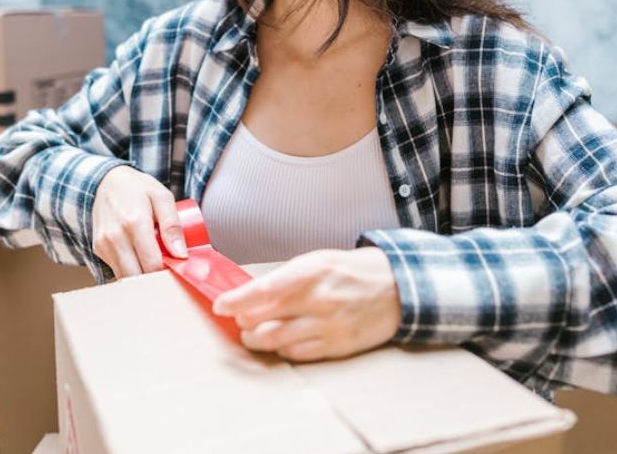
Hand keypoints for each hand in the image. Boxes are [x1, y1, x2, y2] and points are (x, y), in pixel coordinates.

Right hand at [91, 165, 187, 277]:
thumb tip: (180, 255)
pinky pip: (116, 269)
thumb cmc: (137, 188)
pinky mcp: (98, 248)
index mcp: (134, 222)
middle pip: (138, 276)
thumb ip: (172, 225)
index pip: (152, 264)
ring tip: (153, 260)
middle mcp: (115, 236)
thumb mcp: (162, 197)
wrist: (106, 181)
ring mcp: (103, 244)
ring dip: (142, 275)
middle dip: (155, 276)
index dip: (167, 270)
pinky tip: (138, 256)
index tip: (176, 265)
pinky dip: (129, 269)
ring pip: (125, 277)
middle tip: (166, 265)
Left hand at [211, 247, 400, 361]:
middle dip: (243, 323)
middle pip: (264, 320)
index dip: (236, 300)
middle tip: (239, 319)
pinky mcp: (337, 346)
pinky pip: (296, 354)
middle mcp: (319, 300)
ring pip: (276, 341)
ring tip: (254, 333)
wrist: (395, 288)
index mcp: (312, 272)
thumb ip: (284, 278)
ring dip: (257, 340)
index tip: (220, 305)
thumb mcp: (316, 261)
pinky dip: (281, 349)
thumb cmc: (349, 271)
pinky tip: (281, 341)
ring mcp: (329, 326)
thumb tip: (249, 294)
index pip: (264, 290)